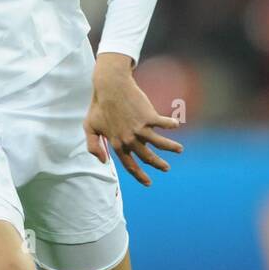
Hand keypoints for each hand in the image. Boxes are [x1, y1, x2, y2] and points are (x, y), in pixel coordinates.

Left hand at [84, 53, 181, 186]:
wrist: (110, 87)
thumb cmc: (99, 106)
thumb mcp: (89, 127)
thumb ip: (93, 146)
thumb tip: (103, 160)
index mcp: (116, 144)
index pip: (130, 165)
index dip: (139, 175)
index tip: (148, 182)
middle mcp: (129, 139)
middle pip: (148, 158)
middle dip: (159, 164)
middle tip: (166, 168)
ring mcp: (140, 128)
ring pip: (160, 144)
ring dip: (171, 148)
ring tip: (179, 150)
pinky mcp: (149, 116)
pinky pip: (164, 124)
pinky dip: (171, 124)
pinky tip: (175, 124)